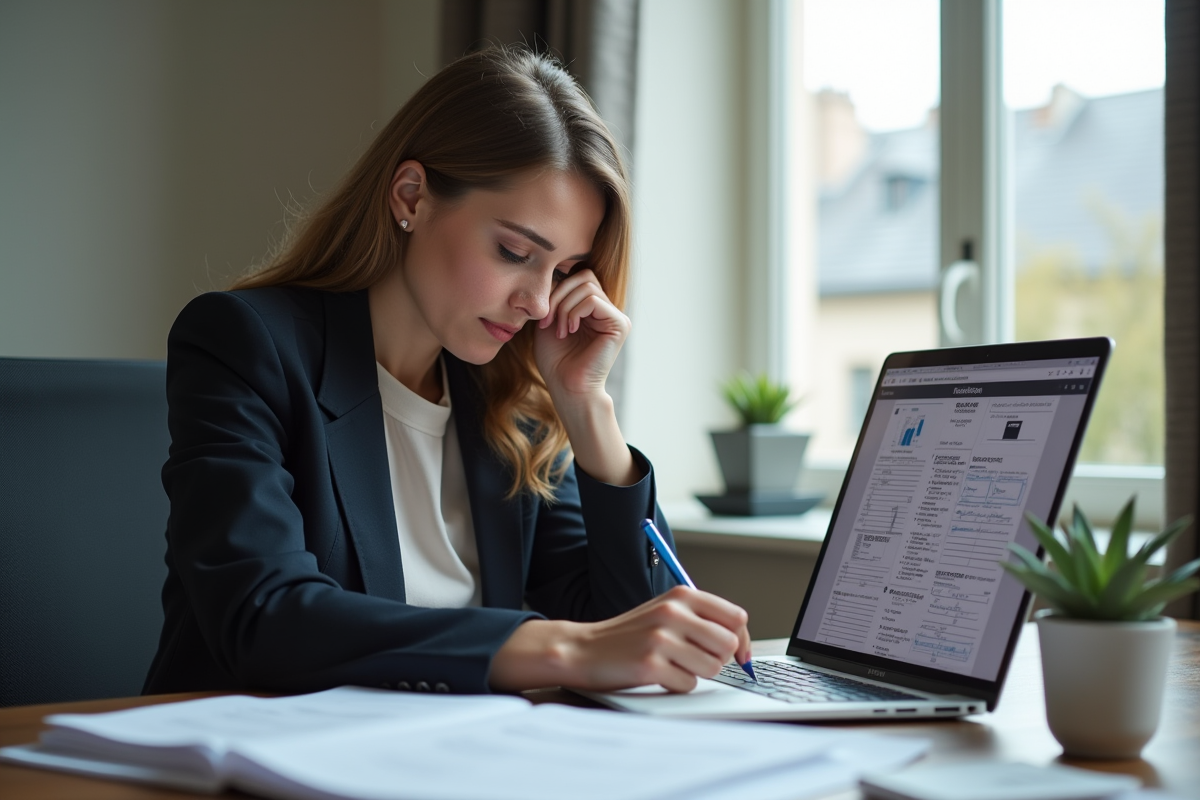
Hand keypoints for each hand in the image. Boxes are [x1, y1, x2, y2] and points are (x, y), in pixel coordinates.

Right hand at [489, 586, 751, 692]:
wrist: (584, 649)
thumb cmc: (630, 634)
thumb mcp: (666, 612)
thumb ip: (702, 619)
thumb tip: (742, 644)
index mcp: (681, 595)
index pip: (736, 617)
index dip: (741, 640)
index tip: (737, 654)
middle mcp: (673, 612)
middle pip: (728, 645)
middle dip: (717, 658)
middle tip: (693, 658)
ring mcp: (661, 638)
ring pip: (712, 668)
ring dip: (696, 673)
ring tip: (672, 664)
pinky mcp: (650, 665)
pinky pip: (688, 685)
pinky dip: (677, 685)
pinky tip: (658, 674)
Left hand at [533, 268, 629, 405]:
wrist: (567, 388)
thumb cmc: (556, 361)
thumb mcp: (549, 321)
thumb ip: (555, 296)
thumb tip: (556, 272)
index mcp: (593, 309)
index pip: (577, 278)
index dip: (555, 290)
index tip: (541, 318)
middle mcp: (607, 310)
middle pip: (584, 276)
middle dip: (559, 294)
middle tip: (547, 321)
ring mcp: (615, 316)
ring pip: (587, 286)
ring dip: (564, 306)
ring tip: (559, 330)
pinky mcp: (620, 324)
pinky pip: (593, 300)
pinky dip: (574, 312)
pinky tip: (569, 330)